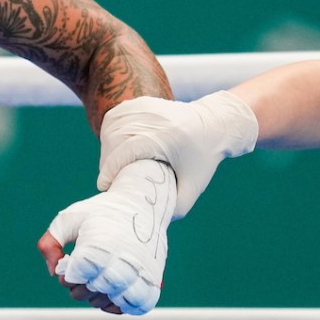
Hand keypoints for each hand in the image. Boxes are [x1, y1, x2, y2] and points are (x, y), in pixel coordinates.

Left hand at [38, 159, 175, 314]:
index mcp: (99, 242)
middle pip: (94, 290)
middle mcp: (123, 257)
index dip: (68, 275)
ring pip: (115, 301)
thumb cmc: (100, 212)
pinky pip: (137, 304)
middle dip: (79, 288)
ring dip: (98, 299)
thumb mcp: (68, 218)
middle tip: (80, 276)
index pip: (78, 274)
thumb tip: (53, 273)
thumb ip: (50, 243)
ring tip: (94, 284)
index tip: (68, 266)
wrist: (141, 204)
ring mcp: (141, 269)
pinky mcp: (154, 278)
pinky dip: (120, 305)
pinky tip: (110, 294)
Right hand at [97, 92, 256, 217]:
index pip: (125, 152)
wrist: (214, 123)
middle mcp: (151, 117)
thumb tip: (150, 217)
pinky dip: (110, 133)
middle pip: (114, 141)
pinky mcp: (138, 102)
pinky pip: (113, 118)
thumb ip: (176, 206)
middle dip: (107, 162)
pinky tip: (116, 146)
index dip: (110, 170)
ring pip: (110, 129)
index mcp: (164, 136)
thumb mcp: (194, 186)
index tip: (105, 186)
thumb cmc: (203, 157)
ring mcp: (143, 106)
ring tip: (114, 165)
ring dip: (107, 148)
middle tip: (111, 179)